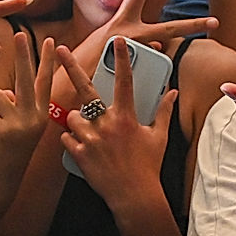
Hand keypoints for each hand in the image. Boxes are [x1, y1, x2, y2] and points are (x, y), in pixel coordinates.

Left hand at [0, 33, 56, 188]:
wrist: (2, 182)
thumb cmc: (9, 151)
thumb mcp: (23, 128)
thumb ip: (17, 106)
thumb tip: (1, 90)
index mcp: (42, 115)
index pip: (46, 81)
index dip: (49, 60)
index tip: (54, 41)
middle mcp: (35, 117)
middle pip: (26, 78)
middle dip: (23, 53)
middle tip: (18, 34)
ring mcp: (19, 124)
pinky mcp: (1, 130)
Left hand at [57, 38, 177, 208]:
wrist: (134, 196)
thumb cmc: (148, 166)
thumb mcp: (159, 137)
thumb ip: (164, 112)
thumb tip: (172, 92)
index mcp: (126, 117)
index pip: (124, 81)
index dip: (121, 58)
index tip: (117, 39)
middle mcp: (107, 124)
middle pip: (86, 89)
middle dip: (72, 67)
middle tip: (62, 50)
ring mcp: (91, 139)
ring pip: (72, 116)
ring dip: (76, 119)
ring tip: (87, 129)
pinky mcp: (79, 154)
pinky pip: (66, 138)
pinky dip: (71, 139)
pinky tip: (81, 146)